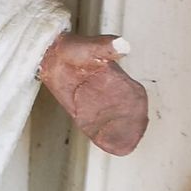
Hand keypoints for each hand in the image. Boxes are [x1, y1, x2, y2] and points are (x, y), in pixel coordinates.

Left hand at [38, 33, 147, 156]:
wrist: (50, 55)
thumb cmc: (72, 48)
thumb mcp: (89, 46)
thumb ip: (105, 47)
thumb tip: (122, 44)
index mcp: (117, 78)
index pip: (135, 97)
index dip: (138, 109)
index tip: (140, 120)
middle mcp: (110, 94)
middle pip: (126, 114)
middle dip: (131, 127)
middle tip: (132, 139)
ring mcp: (96, 103)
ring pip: (112, 123)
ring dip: (118, 134)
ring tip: (123, 147)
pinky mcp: (82, 111)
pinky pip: (95, 127)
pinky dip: (101, 136)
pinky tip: (107, 145)